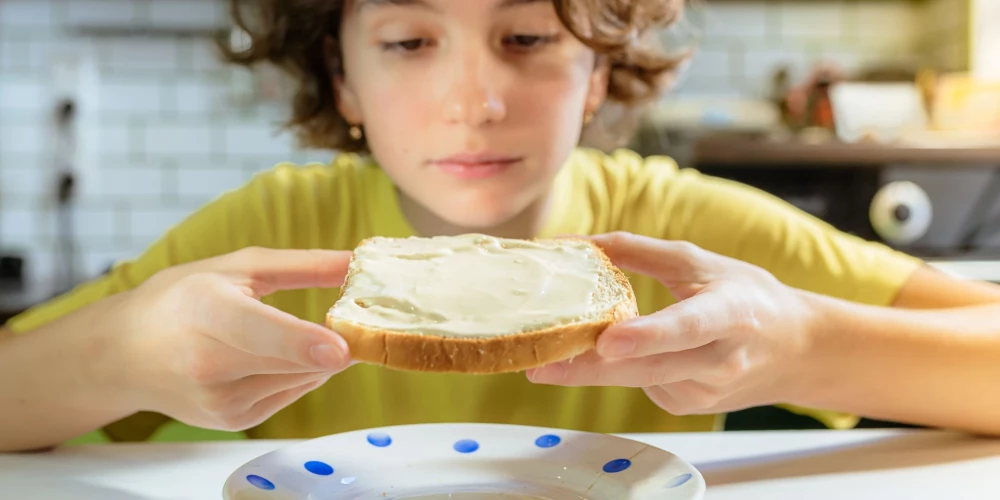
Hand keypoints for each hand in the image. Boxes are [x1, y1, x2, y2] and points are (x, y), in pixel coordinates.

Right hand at [113, 247, 352, 431]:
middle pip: (294, 360)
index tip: (342, 348)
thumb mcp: (237, 267)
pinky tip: (273, 356)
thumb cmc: (180, 300)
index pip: (259, 332)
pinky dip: (298, 372)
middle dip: (332, 341)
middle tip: (353, 319)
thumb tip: (355, 262)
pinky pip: (292, 392)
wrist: (123, 355)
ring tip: (296, 333)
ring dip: (316, 357)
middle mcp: (208, 363)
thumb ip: (301, 265)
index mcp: (205, 311)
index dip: (302, 342)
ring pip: (301, 378)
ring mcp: (219, 400)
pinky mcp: (232, 420)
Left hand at [527, 232, 819, 414]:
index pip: (686, 327)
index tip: (609, 341)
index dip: (648, 336)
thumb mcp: (697, 261)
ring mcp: (706, 391)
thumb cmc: (745, 296)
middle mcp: (720, 360)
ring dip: (591, 371)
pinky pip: (642, 386)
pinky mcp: (689, 407)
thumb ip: (635, 251)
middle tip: (541, 366)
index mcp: (729, 314)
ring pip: (637, 381)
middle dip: (590, 370)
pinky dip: (621, 369)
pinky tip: (621, 354)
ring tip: (548, 359)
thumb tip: (572, 243)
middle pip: (648, 369)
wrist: (796, 349)